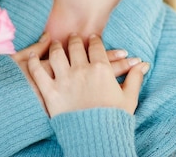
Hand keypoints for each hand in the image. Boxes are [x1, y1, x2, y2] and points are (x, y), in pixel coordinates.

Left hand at [28, 33, 149, 116]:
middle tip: (73, 36)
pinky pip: (38, 72)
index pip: (96, 47)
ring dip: (57, 46)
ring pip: (57, 54)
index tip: (92, 37)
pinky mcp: (50, 92)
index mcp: (101, 70)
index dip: (94, 40)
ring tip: (56, 43)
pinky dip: (33, 61)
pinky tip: (32, 55)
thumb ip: (135, 78)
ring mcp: (65, 80)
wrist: (96, 138)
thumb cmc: (114, 119)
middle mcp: (82, 70)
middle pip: (76, 47)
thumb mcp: (129, 98)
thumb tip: (143, 65)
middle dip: (75, 39)